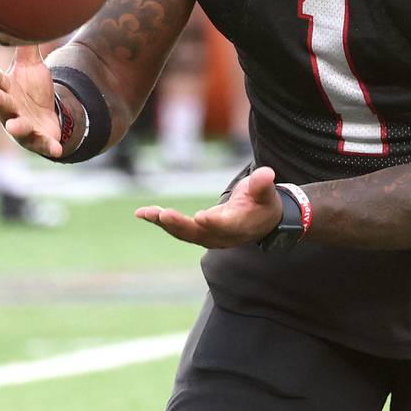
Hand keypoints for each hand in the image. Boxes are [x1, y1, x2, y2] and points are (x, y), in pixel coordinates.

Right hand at [0, 46, 61, 157]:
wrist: (48, 118)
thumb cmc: (33, 91)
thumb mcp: (32, 67)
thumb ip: (28, 49)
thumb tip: (25, 20)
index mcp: (7, 89)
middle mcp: (10, 110)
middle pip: (2, 104)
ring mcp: (23, 126)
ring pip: (18, 127)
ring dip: (16, 127)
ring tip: (14, 126)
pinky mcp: (38, 140)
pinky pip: (43, 144)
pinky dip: (49, 146)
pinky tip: (57, 149)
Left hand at [135, 166, 282, 248]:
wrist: (261, 221)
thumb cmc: (263, 203)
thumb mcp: (266, 192)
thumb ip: (263, 184)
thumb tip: (266, 173)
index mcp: (239, 226)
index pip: (225, 226)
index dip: (213, 222)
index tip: (200, 217)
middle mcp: (221, 235)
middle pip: (198, 233)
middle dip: (180, 225)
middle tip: (163, 215)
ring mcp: (208, 236)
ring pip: (184, 233)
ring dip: (164, 223)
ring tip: (146, 213)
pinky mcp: (197, 232)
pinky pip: (177, 229)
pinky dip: (161, 221)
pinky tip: (143, 213)